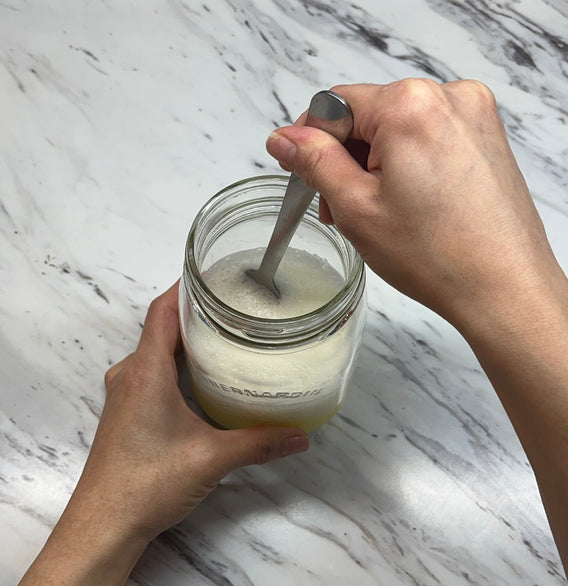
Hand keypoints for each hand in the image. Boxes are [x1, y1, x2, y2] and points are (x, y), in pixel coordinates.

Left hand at [11, 282, 308, 585]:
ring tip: (226, 336)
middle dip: (196, 312)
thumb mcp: (210, 459)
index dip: (186, 287)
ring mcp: (125, 394)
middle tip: (235, 306)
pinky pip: (153, 373)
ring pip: (157, 352)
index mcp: (146, 372)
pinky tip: (204, 378)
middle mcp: (131, 375)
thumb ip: (259, 443)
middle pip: (161, 327)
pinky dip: (178, 364)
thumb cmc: (147, 483)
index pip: (162, 311)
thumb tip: (302, 435)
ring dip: (187, 340)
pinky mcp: (127, 412)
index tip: (217, 273)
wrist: (102, 526)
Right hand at [266, 79, 563, 330]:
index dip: (310, 141)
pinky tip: (405, 203)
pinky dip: (405, 164)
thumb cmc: (436, 255)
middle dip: (345, 159)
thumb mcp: (355, 206)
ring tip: (373, 212)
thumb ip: (313, 162)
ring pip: (396, 129)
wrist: (502, 288)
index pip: (334, 105)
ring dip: (373, 165)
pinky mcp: (484, 137)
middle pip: (367, 116)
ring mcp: (473, 115)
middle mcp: (448, 97)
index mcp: (410, 106)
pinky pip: (426, 137)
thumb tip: (283, 138)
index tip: (303, 175)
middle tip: (339, 208)